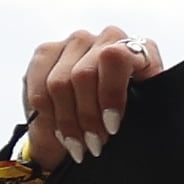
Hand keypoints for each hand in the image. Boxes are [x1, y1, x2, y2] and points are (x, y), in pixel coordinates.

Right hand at [20, 26, 164, 169]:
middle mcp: (108, 37)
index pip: (116, 59)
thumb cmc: (127, 116)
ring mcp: (76, 42)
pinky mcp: (47, 51)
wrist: (103, 117)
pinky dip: (48, 114)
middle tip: (94, 145)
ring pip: (59, 82)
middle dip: (88, 116)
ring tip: (79, 146)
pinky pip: (38, 84)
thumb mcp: (145, 113)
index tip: (112, 126)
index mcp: (139, 48)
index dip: (110, 94)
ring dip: (68, 121)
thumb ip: (142, 107)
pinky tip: (60, 134)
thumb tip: (127, 122)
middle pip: (83, 74)